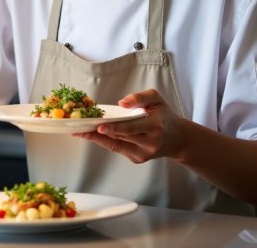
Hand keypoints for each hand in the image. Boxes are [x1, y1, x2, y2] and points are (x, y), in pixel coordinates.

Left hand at [72, 88, 186, 162]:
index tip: (99, 127)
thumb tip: (122, 103)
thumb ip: (140, 97)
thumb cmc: (164, 116)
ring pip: (116, 145)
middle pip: (120, 137)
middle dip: (98, 133)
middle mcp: (150, 143)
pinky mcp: (138, 159)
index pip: (131, 128)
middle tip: (79, 127)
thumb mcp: (157, 100)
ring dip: (97, 139)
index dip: (114, 128)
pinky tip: (92, 135)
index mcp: (155, 126)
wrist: (177, 139)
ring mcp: (143, 154)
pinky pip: (118, 149)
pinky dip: (105, 142)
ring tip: (79, 132)